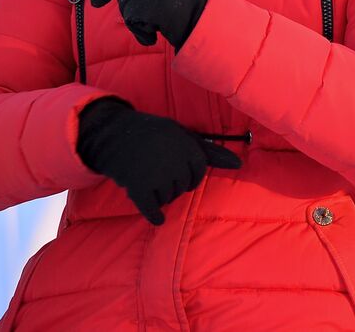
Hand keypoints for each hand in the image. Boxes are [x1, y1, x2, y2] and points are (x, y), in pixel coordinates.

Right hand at [76, 99, 240, 224]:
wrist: (115, 135)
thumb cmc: (156, 136)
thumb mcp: (184, 136)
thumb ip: (211, 152)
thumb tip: (238, 164)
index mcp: (187, 147)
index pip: (198, 171)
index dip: (188, 172)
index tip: (177, 169)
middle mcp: (175, 162)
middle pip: (184, 186)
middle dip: (173, 183)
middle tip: (157, 171)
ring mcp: (157, 176)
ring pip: (169, 198)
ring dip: (160, 193)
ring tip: (147, 177)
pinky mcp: (139, 188)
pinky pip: (152, 209)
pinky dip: (155, 215)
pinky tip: (157, 218)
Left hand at [91, 0, 206, 49]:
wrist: (201, 24)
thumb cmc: (178, 4)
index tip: (96, 3)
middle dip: (130, 6)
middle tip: (155, 11)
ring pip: (126, 7)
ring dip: (137, 19)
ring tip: (159, 18)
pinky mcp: (153, 7)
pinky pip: (132, 22)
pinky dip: (141, 31)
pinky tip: (159, 28)